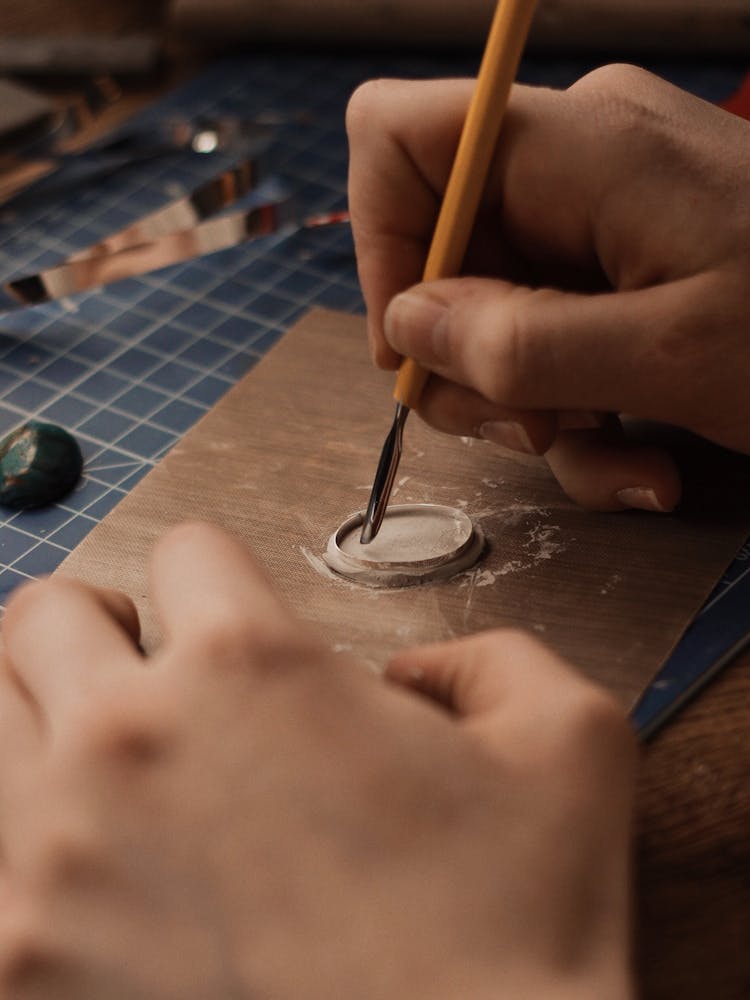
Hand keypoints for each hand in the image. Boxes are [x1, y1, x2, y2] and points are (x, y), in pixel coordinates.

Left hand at [0, 522, 634, 998]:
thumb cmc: (513, 945)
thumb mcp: (572, 747)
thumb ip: (497, 660)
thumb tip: (417, 677)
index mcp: (250, 667)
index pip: (186, 550)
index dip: (220, 573)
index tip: (230, 613)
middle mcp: (130, 744)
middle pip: (45, 614)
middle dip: (97, 624)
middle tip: (139, 664)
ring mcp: (51, 862)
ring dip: (42, 715)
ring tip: (105, 755)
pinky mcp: (20, 970)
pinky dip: (30, 839)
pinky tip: (95, 867)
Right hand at [346, 66, 749, 510]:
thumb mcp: (670, 357)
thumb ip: (522, 342)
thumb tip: (409, 327)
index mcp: (580, 145)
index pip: (400, 141)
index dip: (380, 246)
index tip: (413, 349)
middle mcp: (579, 164)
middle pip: (441, 249)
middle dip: (467, 358)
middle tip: (524, 428)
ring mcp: (605, 216)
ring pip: (496, 310)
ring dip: (531, 405)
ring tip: (608, 455)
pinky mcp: (629, 265)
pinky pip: (556, 334)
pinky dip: (580, 409)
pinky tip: (641, 461)